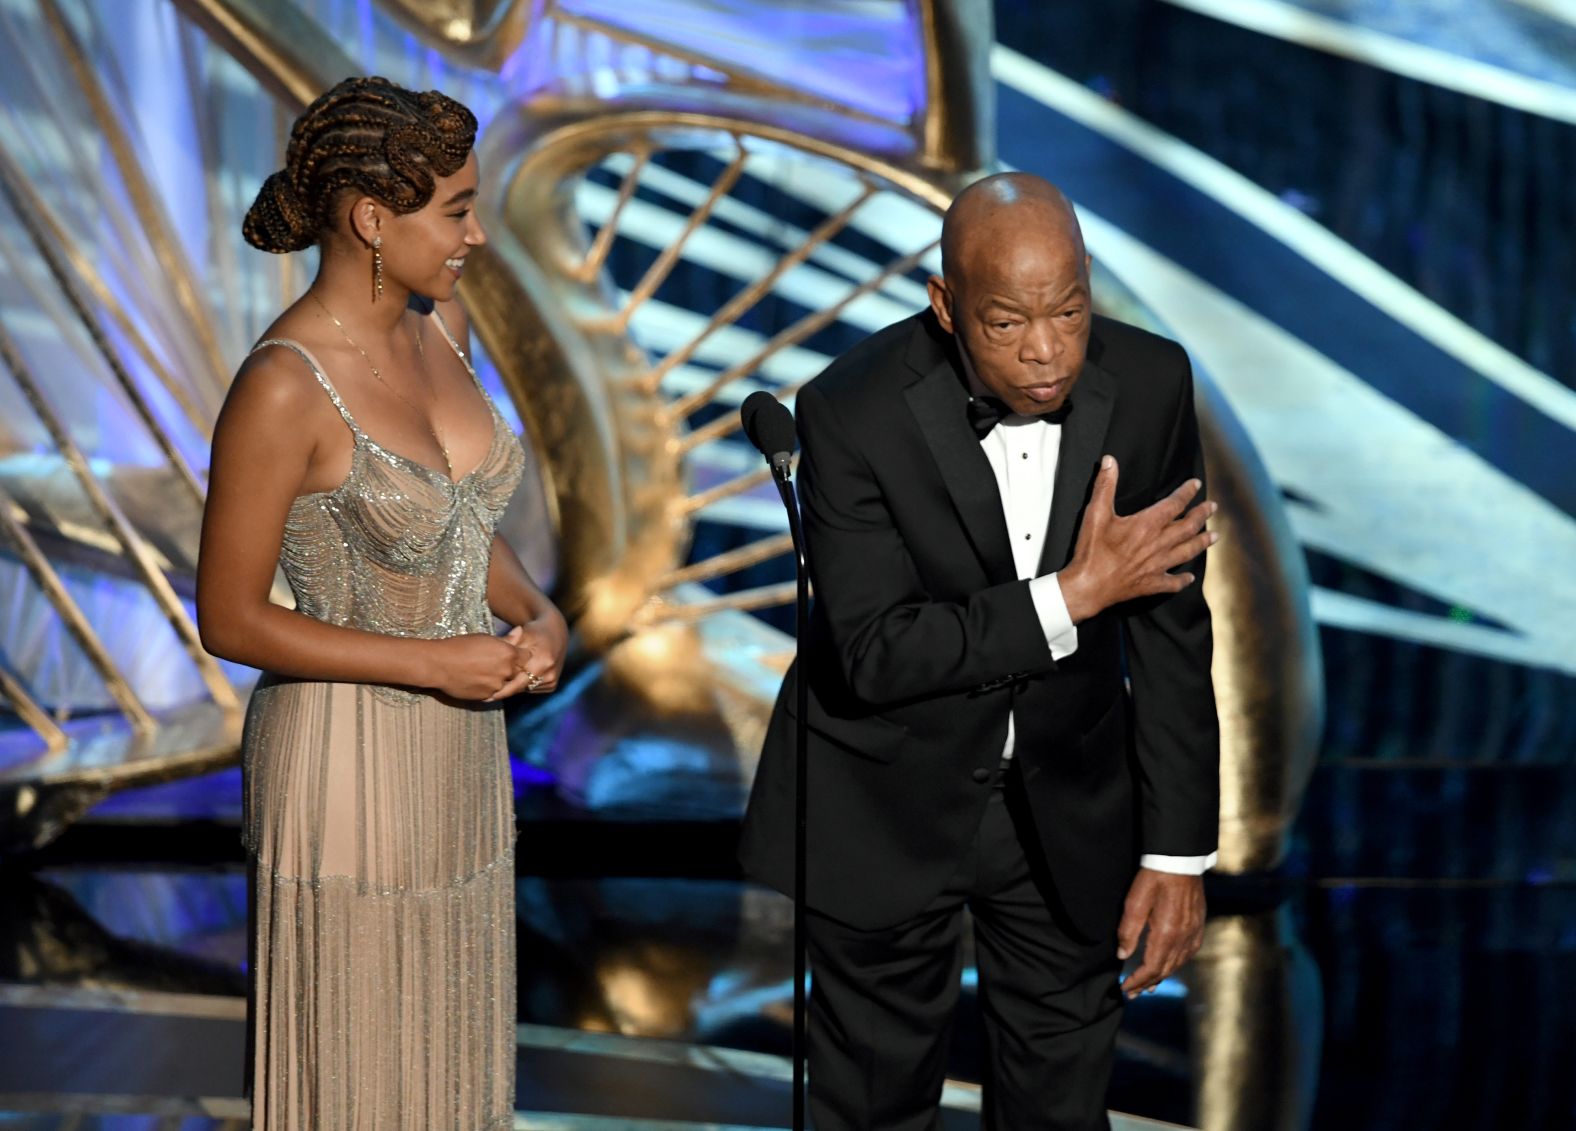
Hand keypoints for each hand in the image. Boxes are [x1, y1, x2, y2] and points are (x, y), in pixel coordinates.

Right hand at [425, 633, 528, 700]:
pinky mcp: (487, 697)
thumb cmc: (461, 646)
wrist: (439, 664)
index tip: (514, 654)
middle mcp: (506, 671)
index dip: (521, 655)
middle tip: (498, 664)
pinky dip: (490, 689)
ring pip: (507, 684)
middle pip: (519, 672)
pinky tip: (479, 681)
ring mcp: (497, 686)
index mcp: (509, 654)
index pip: (527, 657)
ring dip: (501, 680)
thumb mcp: (486, 638)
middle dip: (513, 669)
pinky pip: (495, 693)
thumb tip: (521, 631)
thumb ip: (507, 639)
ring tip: (486, 672)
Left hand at [484, 611, 567, 701]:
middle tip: (486, 698)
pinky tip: (511, 684)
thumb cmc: (535, 632)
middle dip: (503, 692)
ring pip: (525, 689)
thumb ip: (508, 645)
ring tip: (494, 692)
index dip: (502, 688)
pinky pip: (531, 689)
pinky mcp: (552, 685)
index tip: (486, 695)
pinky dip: (521, 687)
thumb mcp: (521, 635)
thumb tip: (490, 654)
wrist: (556, 633)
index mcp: (542, 661)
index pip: (518, 680)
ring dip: (512, 689)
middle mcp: (549, 674)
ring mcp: (552, 681)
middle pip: (520, 688)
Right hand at [1059, 456, 1218, 623]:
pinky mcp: (1151, 583)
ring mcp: (1157, 565)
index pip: (1174, 504)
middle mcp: (1158, 544)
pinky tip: (1190, 577)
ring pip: (1187, 551)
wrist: (1089, 586)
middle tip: (1213, 507)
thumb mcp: (1095, 513)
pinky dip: (1183, 579)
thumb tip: (1110, 461)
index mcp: (1147, 525)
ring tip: (1215, 536)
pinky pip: (1173, 582)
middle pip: (1188, 527)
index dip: (1186, 492)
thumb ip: (1105, 485)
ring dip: (1202, 542)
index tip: (1196, 484)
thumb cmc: (1092, 550)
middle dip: (1202, 515)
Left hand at [1116, 868, 1205, 998]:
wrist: (1180, 861)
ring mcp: (1194, 932)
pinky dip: (1176, 964)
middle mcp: (1183, 938)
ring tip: (1149, 985)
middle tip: (1134, 993)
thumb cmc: (1154, 878)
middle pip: (1165, 970)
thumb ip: (1128, 931)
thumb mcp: (1134, 902)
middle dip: (1148, 983)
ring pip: (1178, 964)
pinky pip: (1188, 953)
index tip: (1126, 989)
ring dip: (1162, 977)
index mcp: (1166, 934)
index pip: (1151, 969)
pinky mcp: (1198, 925)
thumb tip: (1123, 955)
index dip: (1138, 981)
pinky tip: (1170, 965)